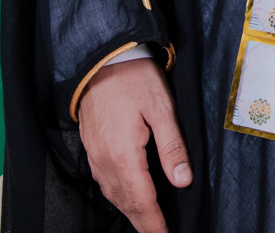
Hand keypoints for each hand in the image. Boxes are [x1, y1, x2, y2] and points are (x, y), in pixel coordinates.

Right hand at [76, 57, 190, 232]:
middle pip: (125, 203)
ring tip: (148, 222)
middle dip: (143, 223)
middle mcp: (104, 161)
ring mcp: (94, 155)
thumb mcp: (162, 109)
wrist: (102, 58)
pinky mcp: (92, 146)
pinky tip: (129, 196)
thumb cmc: (134, 78)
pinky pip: (105, 181)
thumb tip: (183, 180)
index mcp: (123, 155)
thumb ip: (172, 147)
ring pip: (113, 194)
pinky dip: (119, 195)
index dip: (154, 223)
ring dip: (130, 211)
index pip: (141, 201)